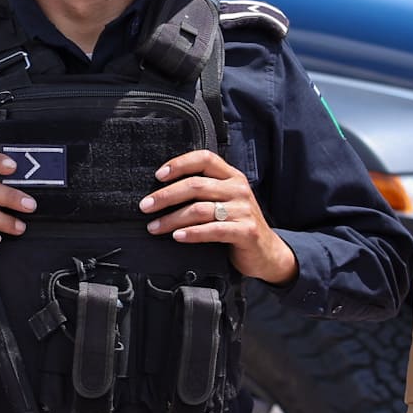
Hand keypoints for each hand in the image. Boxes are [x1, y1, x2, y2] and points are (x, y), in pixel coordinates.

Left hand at [139, 150, 297, 285]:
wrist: (266, 253)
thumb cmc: (237, 226)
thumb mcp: (225, 202)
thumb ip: (204, 192)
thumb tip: (163, 191)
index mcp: (232, 177)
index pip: (204, 159)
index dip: (179, 164)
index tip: (158, 176)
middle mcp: (238, 189)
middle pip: (196, 185)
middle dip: (166, 196)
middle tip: (145, 206)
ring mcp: (243, 210)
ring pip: (199, 209)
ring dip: (172, 219)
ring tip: (154, 227)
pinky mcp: (246, 231)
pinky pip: (213, 230)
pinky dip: (192, 233)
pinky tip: (177, 237)